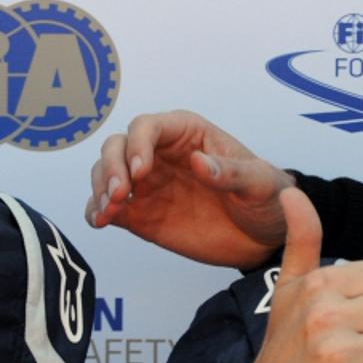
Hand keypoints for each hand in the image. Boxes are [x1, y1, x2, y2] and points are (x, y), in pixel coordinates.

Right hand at [85, 111, 295, 267]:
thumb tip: (197, 162)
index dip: (138, 144)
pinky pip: (109, 207)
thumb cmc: (266, 197)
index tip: (141, 172)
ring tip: (107, 212)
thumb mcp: (259, 182)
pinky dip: (97, 211)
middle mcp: (160, 154)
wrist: (265, 236)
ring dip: (99, 188)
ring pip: (105, 173)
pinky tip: (101, 221)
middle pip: (118, 146)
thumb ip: (231, 172)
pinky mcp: (141, 214)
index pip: (148, 126)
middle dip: (111, 166)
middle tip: (119, 194)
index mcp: (187, 133)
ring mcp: (148, 185)